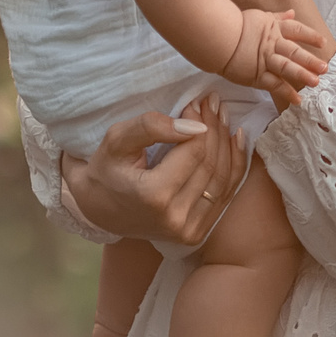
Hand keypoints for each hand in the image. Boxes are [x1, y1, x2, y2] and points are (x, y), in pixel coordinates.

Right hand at [61, 94, 246, 246]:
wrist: (99, 209)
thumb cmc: (106, 169)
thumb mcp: (117, 140)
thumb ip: (151, 127)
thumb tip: (196, 125)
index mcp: (154, 197)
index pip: (194, 152)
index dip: (200, 123)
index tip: (195, 102)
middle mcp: (176, 219)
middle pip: (211, 164)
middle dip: (215, 129)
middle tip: (212, 103)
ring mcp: (189, 231)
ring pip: (223, 179)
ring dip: (227, 143)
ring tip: (222, 115)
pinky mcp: (197, 234)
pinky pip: (225, 195)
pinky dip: (234, 166)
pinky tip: (236, 140)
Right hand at [225, 9, 333, 95]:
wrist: (216, 36)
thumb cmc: (234, 25)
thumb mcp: (260, 16)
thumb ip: (278, 17)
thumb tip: (292, 12)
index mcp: (273, 28)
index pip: (296, 30)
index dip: (310, 36)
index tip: (323, 43)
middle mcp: (272, 44)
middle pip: (294, 51)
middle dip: (310, 60)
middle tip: (325, 68)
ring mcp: (264, 60)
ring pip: (287, 67)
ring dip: (302, 75)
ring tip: (316, 82)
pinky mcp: (256, 74)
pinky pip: (274, 84)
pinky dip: (286, 92)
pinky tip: (298, 100)